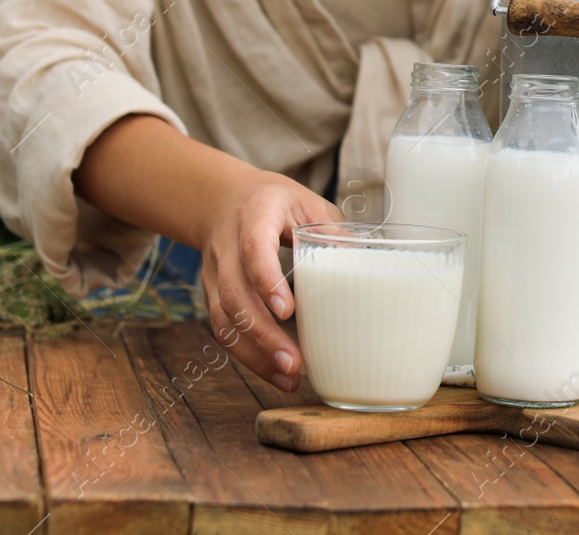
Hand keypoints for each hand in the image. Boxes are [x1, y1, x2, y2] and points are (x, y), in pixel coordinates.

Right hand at [198, 172, 343, 392]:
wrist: (220, 200)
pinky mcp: (213, 296)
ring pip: (224, 320)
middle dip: (263, 334)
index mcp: (253, 216)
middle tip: (294, 362)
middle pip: (236, 295)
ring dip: (255, 354)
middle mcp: (227, 248)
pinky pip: (224, 330)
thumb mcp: (305, 201)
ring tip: (289, 378)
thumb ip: (331, 230)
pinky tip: (274, 373)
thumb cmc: (272, 201)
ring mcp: (215, 274)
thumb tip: (364, 262)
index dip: (267, 281)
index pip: (254, 250)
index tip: (287, 310)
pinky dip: (248, 355)